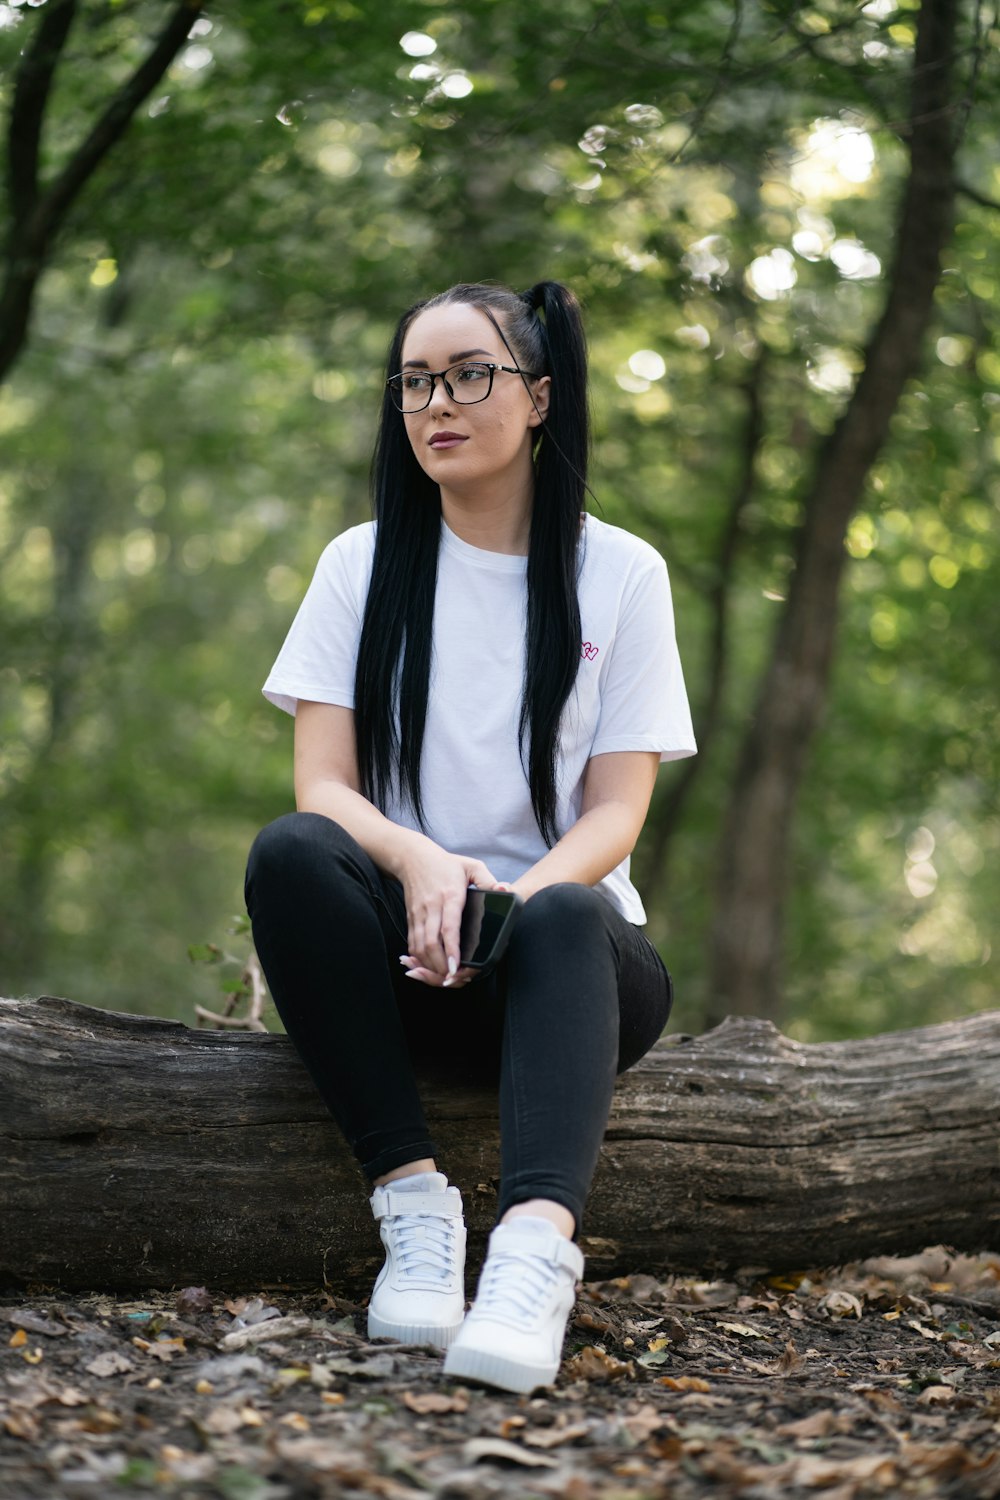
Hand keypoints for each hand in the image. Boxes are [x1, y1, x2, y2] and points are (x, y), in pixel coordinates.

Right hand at [395, 838, 501, 984]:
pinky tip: (427, 968)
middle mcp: (432, 907)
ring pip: (420, 947)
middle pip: (431, 944)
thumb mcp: (472, 865)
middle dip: (441, 966)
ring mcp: (419, 914)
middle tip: (453, 979)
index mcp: (450, 895)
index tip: (455, 968)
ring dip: (429, 966)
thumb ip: (488, 879)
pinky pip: (412, 943)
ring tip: (443, 977)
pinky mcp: (411, 918)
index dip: (452, 950)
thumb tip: (503, 890)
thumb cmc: (446, 863)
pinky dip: (418, 959)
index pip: (449, 927)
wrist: (413, 858)